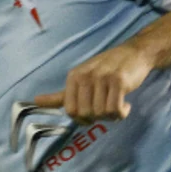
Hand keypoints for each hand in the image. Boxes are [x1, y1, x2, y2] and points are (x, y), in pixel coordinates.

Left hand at [36, 43, 154, 120]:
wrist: (135, 53)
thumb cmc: (108, 68)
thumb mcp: (81, 78)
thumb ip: (61, 95)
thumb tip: (35, 102)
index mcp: (74, 77)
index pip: (70, 110)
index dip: (81, 118)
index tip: (91, 114)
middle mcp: (86, 76)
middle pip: (86, 113)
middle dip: (98, 118)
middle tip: (107, 109)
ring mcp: (102, 78)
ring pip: (102, 113)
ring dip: (112, 116)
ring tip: (117, 105)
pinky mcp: (118, 81)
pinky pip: (115, 109)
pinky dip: (121, 113)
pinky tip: (126, 105)